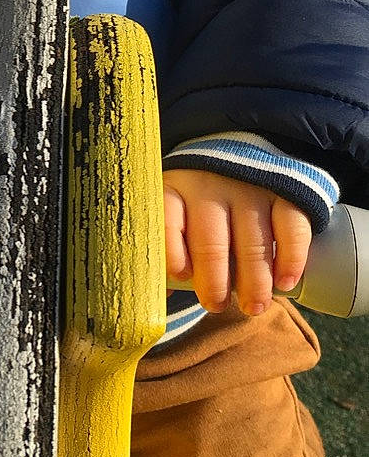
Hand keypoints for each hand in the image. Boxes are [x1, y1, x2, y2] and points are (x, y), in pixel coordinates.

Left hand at [163, 169, 312, 315]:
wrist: (241, 150)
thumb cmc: (202, 198)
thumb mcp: (177, 207)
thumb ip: (169, 245)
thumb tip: (164, 294)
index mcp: (176, 188)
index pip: (168, 222)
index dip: (173, 254)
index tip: (182, 277)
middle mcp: (212, 185)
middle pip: (211, 242)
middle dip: (214, 283)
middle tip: (217, 305)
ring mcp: (250, 186)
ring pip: (252, 242)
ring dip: (254, 282)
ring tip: (254, 306)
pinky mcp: (285, 191)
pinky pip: (291, 228)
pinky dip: (290, 259)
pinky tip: (284, 282)